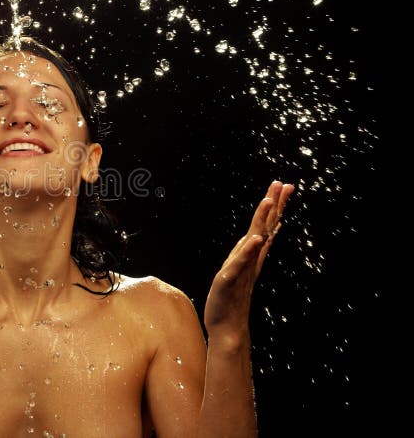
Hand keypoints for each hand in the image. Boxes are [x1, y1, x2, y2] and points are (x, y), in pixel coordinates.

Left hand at [203, 181, 294, 338]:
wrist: (227, 328)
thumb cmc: (231, 299)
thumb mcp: (240, 270)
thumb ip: (249, 253)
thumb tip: (259, 236)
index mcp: (252, 255)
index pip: (266, 225)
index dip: (276, 206)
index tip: (285, 186)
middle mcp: (250, 259)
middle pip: (265, 228)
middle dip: (274, 205)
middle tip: (283, 184)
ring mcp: (242, 269)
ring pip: (254, 241)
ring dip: (262, 221)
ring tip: (269, 201)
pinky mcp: (229, 280)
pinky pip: (240, 263)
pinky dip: (248, 251)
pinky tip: (255, 239)